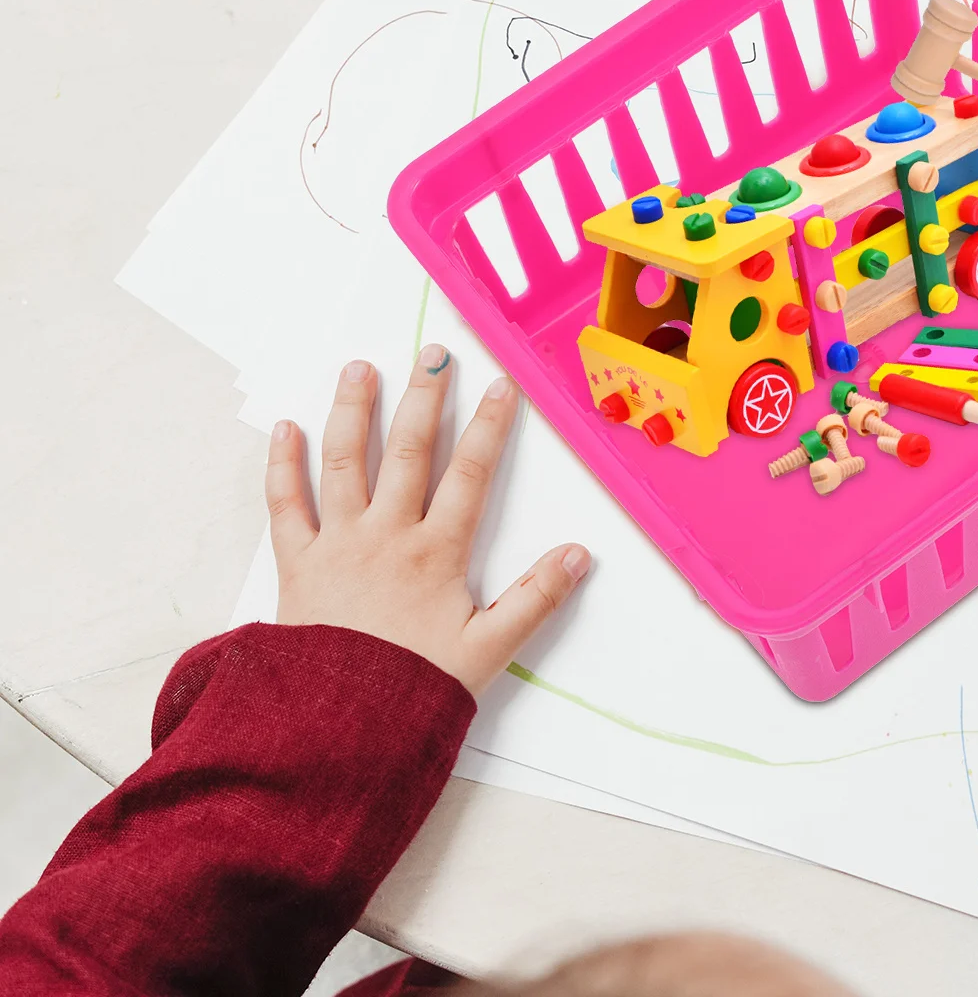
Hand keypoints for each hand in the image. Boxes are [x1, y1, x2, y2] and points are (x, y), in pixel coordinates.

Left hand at [266, 346, 589, 695]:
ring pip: (345, 463)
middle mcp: (386, 536)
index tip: (501, 385)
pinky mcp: (296, 566)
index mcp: (435, 554)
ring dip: (353, 411)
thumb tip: (580, 554)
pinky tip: (286, 429)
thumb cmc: (412, 692)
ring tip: (360, 368)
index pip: (471, 475)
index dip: (490, 427)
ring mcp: (337, 545)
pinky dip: (282, 465)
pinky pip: (285, 506)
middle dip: (425, 399)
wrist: (333, 734)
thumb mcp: (488, 652)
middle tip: (434, 356)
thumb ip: (535, 599)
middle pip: (409, 452)